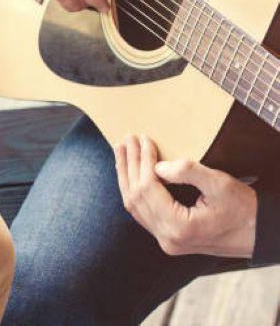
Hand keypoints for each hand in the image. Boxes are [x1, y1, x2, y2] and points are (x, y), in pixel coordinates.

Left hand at [114, 135, 256, 257]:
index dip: (142, 161)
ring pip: (135, 206)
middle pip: (136, 197)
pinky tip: (130, 174)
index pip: (148, 188)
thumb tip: (158, 166)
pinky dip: (135, 191)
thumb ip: (188, 172)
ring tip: (121, 152)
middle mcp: (167, 238)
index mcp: (178, 227)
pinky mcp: (168, 238)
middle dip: (129, 165)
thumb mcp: (220, 185)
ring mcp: (166, 241)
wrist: (259, 234)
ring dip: (126, 177)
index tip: (142, 139)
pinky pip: (143, 213)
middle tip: (125, 140)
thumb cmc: (244, 209)